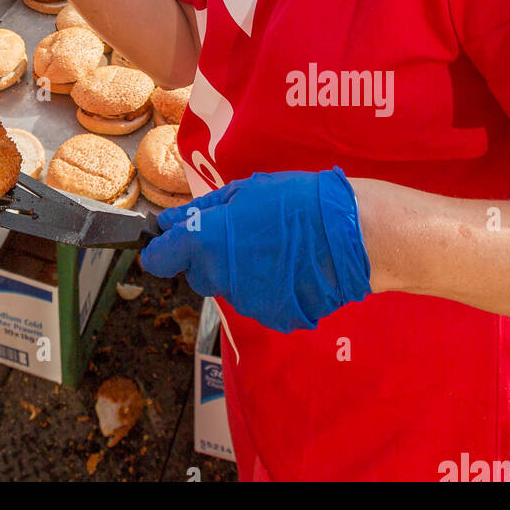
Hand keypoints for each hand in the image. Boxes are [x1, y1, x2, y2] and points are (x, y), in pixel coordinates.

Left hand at [140, 168, 371, 332]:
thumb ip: (201, 212)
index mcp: (207, 243)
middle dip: (207, 258)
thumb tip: (170, 222)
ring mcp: (248, 302)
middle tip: (238, 236)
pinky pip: (257, 301)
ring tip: (272, 247)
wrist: (349, 233)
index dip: (163, 249)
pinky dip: (265, 286)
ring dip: (239, 271)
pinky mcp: (274, 317)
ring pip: (229, 287)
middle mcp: (220, 277)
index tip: (170, 243)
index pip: (160, 258)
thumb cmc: (295, 202)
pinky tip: (287, 266)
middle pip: (197, 274)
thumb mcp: (243, 192)